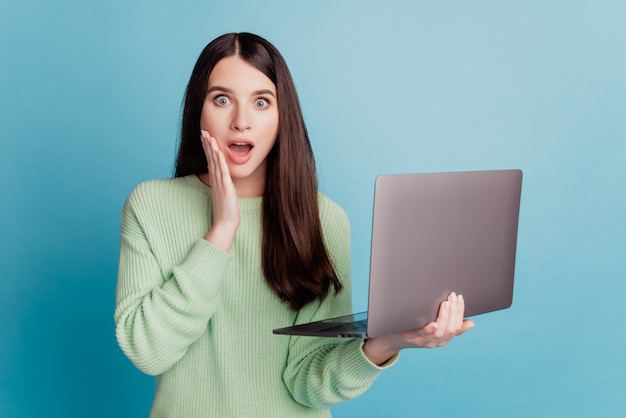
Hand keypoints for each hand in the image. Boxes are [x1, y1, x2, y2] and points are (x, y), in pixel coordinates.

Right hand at [201, 130, 239, 251]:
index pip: (210, 160)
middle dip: (207, 144)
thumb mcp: (223, 194)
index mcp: (215, 180)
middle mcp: (216, 180)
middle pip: (210, 158)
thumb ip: (221, 184)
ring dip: (211, 149)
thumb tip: (220, 177)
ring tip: (208, 136)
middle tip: (203, 131)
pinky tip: (218, 151)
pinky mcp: (225, 188)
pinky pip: (222, 172)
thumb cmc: (226, 211)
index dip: (207, 148)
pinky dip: (219, 161)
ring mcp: (220, 183)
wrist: (226, 224)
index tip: (205, 137)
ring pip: (214, 162)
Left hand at [362, 292, 474, 364]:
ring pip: (439, 332)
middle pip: (450, 329)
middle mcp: (435, 342)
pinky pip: (422, 336)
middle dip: (454, 312)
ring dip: (444, 317)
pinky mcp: (411, 339)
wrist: (392, 338)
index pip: (457, 326)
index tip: (460, 297)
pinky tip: (433, 323)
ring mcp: (423, 342)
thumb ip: (450, 325)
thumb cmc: (414, 329)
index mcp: (443, 339)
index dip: (460, 312)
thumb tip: (472, 323)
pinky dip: (429, 330)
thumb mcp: (434, 327)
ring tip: (446, 303)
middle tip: (453, 296)